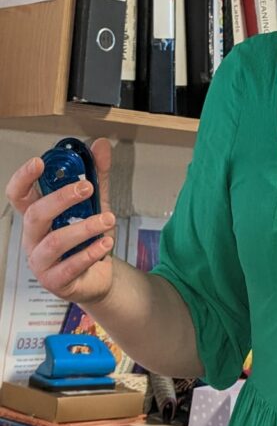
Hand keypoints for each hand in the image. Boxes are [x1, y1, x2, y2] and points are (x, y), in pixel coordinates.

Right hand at [4, 138, 116, 304]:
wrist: (98, 276)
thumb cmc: (88, 238)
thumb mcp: (95, 203)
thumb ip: (97, 175)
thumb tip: (101, 144)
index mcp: (38, 216)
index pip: (18, 195)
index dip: (23, 178)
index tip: (39, 162)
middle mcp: (33, 238)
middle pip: (35, 215)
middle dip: (61, 198)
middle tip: (88, 188)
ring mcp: (41, 262)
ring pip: (55, 242)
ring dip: (84, 228)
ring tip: (108, 219)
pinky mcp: (56, 281)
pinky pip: (70, 266)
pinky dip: (90, 252)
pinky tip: (105, 243)